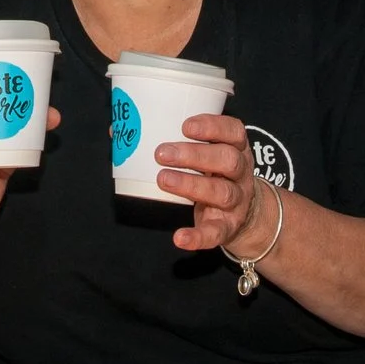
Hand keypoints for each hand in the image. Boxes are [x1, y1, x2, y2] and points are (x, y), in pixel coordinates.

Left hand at [154, 111, 266, 252]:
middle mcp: (241, 173)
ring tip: (162, 179)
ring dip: (191, 185)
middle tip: (161, 153)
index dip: (212, 126)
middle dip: (195, 155)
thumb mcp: (207, 152)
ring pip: (222, 192)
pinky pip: (215, 233)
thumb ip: (173, 139)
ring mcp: (237, 201)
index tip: (185, 126)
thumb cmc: (215, 173)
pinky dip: (197, 236)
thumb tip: (117, 130)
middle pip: (228, 160)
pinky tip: (179, 237)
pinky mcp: (228, 227)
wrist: (247, 214)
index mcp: (237, 149)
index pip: (233, 132)